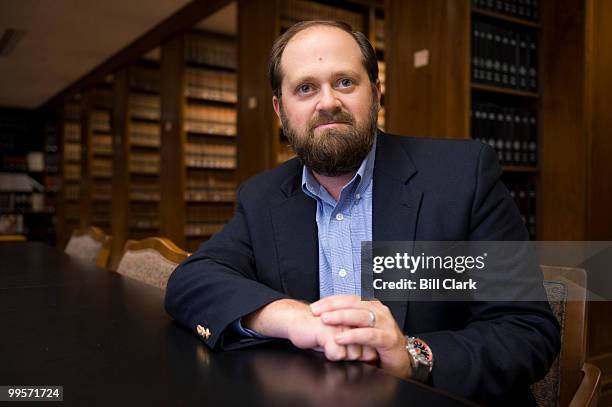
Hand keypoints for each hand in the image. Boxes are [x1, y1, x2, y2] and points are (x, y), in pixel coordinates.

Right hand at [243, 299, 377, 362]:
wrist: (297, 320)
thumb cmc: (320, 329)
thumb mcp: (344, 335)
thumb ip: (360, 342)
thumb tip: (373, 355)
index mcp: (359, 318)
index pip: (372, 345)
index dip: (362, 352)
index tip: (348, 346)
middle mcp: (353, 320)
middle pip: (364, 352)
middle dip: (351, 354)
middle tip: (335, 344)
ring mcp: (342, 325)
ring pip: (353, 354)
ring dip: (340, 353)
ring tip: (328, 342)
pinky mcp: (329, 331)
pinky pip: (338, 354)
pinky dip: (329, 354)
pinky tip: (321, 343)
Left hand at [310, 295, 412, 379]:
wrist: (399, 360)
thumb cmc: (377, 345)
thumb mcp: (360, 329)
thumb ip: (347, 322)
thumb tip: (324, 317)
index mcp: (371, 306)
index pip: (349, 298)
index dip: (331, 301)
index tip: (315, 306)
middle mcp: (379, 312)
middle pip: (354, 303)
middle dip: (333, 306)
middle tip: (317, 311)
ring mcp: (386, 324)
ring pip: (361, 316)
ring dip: (342, 317)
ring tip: (326, 320)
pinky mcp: (389, 339)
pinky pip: (370, 335)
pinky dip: (354, 335)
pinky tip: (341, 337)